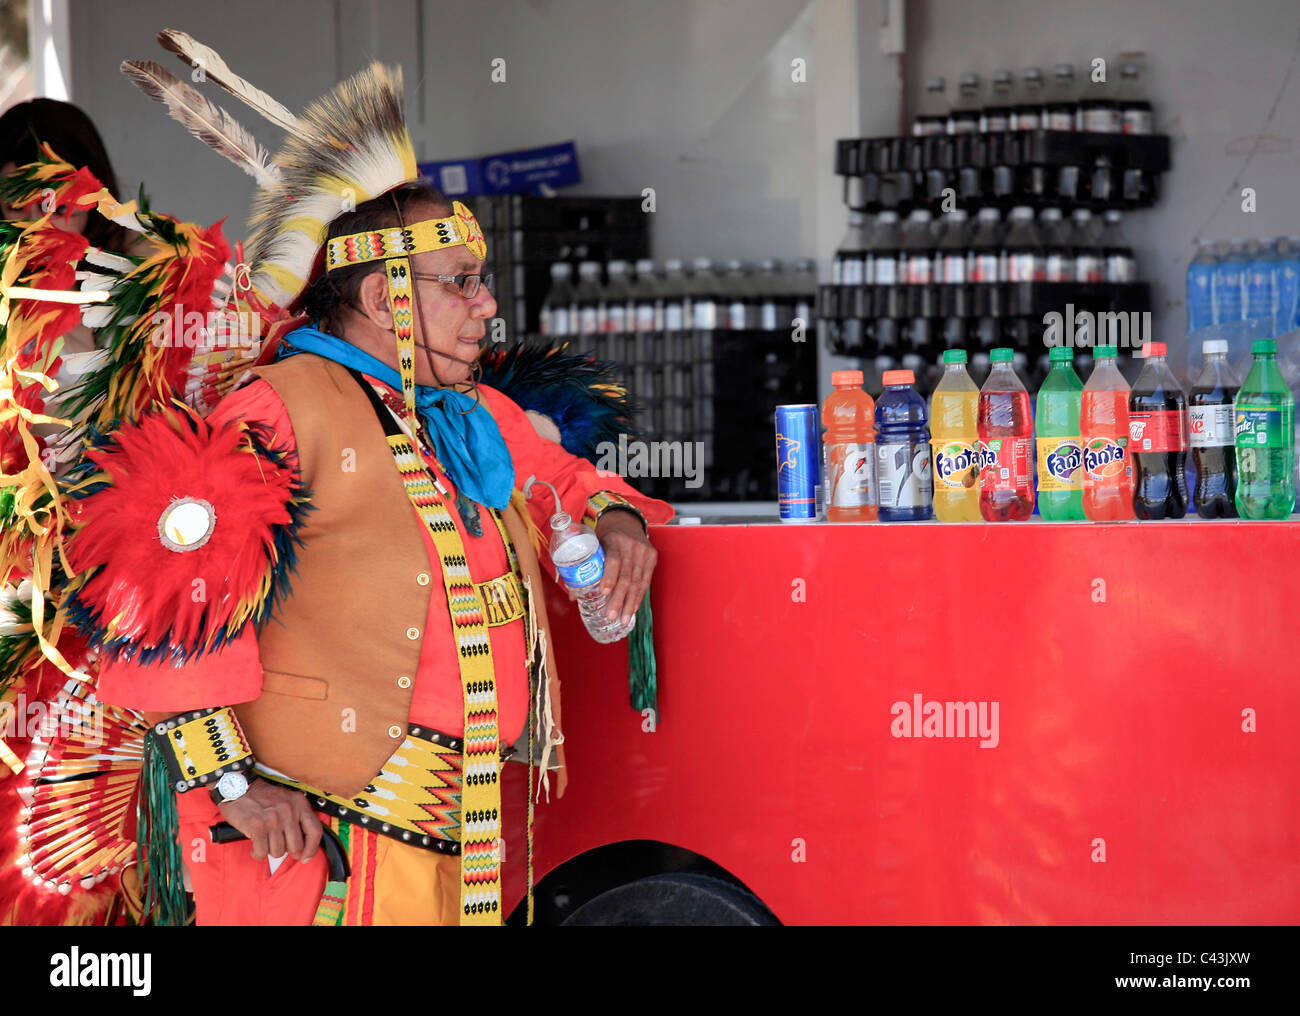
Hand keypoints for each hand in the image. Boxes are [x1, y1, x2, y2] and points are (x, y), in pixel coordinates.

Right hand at [218, 779, 322, 864]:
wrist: (237, 787)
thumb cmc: (261, 795)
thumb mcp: (287, 799)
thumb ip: (297, 816)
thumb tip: (304, 843)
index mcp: (299, 803)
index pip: (315, 831)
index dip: (312, 849)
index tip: (306, 857)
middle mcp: (289, 811)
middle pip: (296, 847)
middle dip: (286, 850)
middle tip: (278, 844)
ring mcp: (274, 820)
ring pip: (278, 852)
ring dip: (270, 850)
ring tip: (265, 840)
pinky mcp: (258, 827)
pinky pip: (262, 853)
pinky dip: (258, 853)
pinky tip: (256, 846)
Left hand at [591, 509, 656, 625]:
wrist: (626, 520)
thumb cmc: (605, 535)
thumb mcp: (592, 541)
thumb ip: (582, 564)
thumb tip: (572, 594)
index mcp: (615, 540)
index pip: (614, 560)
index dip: (609, 577)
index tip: (603, 592)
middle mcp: (632, 546)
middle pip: (626, 576)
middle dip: (619, 598)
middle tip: (611, 615)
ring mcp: (644, 552)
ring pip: (638, 582)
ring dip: (630, 603)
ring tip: (623, 619)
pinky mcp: (652, 557)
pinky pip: (646, 581)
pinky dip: (639, 597)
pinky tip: (633, 609)